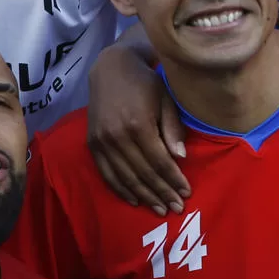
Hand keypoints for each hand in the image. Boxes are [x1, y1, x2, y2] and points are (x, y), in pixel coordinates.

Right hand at [86, 41, 188, 213]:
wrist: (111, 69)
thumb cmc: (146, 83)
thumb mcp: (166, 99)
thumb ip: (173, 129)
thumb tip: (180, 158)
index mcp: (138, 124)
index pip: (160, 161)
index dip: (173, 180)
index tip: (186, 193)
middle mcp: (117, 136)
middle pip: (143, 173)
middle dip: (162, 193)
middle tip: (177, 208)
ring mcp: (101, 142)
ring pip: (125, 178)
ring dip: (145, 196)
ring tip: (160, 209)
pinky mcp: (92, 144)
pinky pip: (107, 174)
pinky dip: (121, 189)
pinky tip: (135, 200)